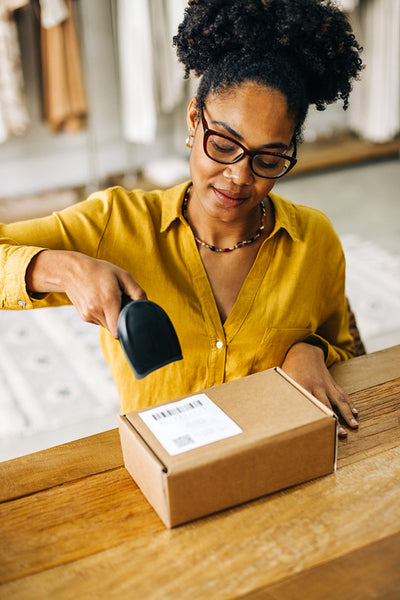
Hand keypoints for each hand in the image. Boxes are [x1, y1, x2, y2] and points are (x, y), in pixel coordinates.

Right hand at [26, 250, 145, 337]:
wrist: (71, 270)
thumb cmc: (99, 271)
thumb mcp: (123, 275)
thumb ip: (137, 292)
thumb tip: (145, 305)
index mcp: (108, 302)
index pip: (119, 330)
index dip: (127, 328)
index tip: (131, 323)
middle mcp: (97, 311)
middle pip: (115, 329)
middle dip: (121, 320)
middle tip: (121, 304)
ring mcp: (89, 315)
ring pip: (107, 326)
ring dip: (112, 318)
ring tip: (108, 300)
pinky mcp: (84, 317)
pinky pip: (100, 322)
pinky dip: (103, 315)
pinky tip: (100, 302)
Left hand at [281, 342, 358, 437]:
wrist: (303, 352)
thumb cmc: (289, 369)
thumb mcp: (283, 380)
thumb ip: (281, 394)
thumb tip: (273, 412)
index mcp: (301, 386)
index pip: (309, 405)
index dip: (315, 418)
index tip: (319, 430)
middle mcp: (316, 386)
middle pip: (326, 406)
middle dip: (335, 421)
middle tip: (342, 434)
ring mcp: (326, 384)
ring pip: (338, 400)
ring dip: (347, 413)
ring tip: (355, 425)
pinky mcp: (332, 382)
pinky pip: (342, 394)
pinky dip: (349, 403)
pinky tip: (355, 412)